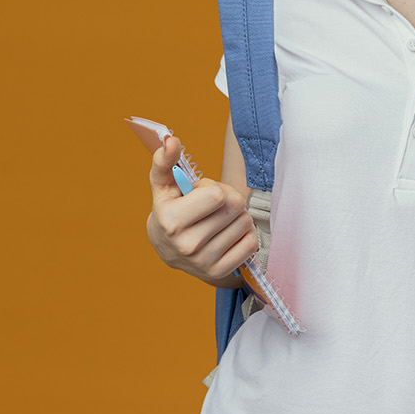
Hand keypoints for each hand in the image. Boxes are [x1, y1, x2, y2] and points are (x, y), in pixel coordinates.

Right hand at [145, 134, 258, 284]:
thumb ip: (165, 160)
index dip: (213, 188)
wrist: (168, 249)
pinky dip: (244, 235)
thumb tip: (171, 140)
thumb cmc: (170, 208)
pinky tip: (227, 234)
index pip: (217, 195)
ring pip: (245, 224)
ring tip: (218, 219)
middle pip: (235, 207)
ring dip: (236, 216)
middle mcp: (186, 246)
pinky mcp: (219, 273)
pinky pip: (251, 244)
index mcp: (171, 221)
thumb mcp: (163, 184)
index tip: (200, 194)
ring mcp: (203, 263)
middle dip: (228, 199)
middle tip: (212, 205)